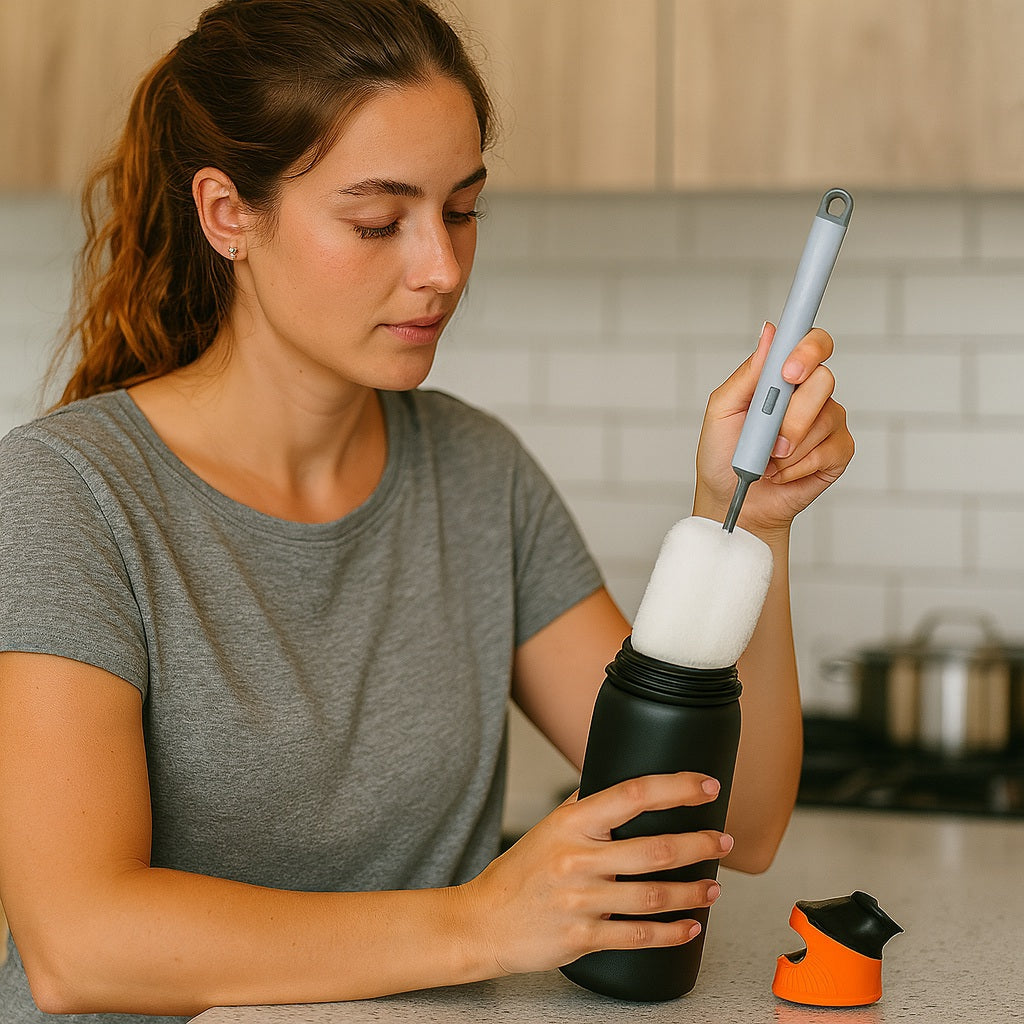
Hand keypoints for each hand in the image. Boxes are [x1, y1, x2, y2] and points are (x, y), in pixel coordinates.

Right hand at [460, 773, 730, 975]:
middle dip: (699, 843)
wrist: (483, 922)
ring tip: (714, 885)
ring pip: (654, 895)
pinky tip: (690, 926)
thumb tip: (622, 788)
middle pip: (654, 849)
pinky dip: (672, 932)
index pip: (633, 795)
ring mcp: (582, 901)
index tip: (705, 785)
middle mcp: (578, 859)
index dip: (676, 788)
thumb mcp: (547, 828)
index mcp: (572, 824)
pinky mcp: (583, 937)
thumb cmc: (518, 874)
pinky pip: (639, 935)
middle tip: (722, 840)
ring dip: (693, 891)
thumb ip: (584, 806)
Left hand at [693, 322, 853, 538]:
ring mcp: (827, 421)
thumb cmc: (723, 455)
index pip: (812, 344)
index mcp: (782, 377)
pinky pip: (828, 450)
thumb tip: (769, 333)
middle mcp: (809, 394)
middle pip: (823, 380)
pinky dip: (798, 467)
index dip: (808, 349)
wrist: (733, 502)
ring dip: (788, 448)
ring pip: (825, 419)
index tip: (789, 371)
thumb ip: (748, 373)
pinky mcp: (838, 451)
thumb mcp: (722, 411)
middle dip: (794, 414)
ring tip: (767, 460)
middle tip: (772, 438)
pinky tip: (782, 473)